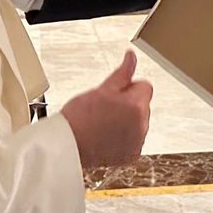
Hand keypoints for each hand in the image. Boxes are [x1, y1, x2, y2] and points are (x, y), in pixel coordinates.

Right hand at [62, 50, 151, 168]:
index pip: (144, 86)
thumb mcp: (102, 89)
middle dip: (128, 104)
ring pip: (138, 122)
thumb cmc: (80, 118)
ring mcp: (137, 142)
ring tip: (103, 122)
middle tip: (105, 108)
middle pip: (142, 104)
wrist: (68, 146)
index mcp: (136, 106)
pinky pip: (133, 139)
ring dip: (126, 120)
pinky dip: (124, 137)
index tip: (113, 94)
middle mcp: (142, 126)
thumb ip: (123, 72)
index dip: (127, 87)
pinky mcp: (131, 155)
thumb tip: (131, 57)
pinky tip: (106, 135)